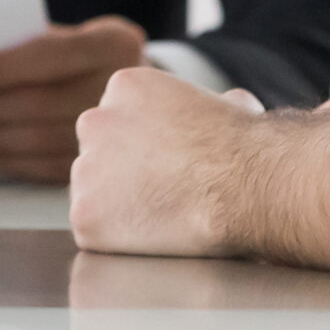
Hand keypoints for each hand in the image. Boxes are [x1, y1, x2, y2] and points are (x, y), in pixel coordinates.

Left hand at [0, 14, 145, 181]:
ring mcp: (117, 134)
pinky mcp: (104, 166)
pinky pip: (44, 167)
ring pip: (37, 141)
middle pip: (38, 104)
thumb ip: (30, 44)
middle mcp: (120, 90)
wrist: (143, 96)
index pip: (48, 56)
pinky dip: (6, 160)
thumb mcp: (73, 35)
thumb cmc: (90, 58)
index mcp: (114, 44)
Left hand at [70, 65, 265, 257]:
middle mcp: (94, 121)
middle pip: (97, 154)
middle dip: (121, 175)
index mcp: (123, 87)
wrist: (243, 186)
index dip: (144, 149)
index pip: (117, 120)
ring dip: (118, 208)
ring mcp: (85, 168)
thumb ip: (208, 104)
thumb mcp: (229, 103)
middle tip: (160, 194)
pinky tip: (153, 237)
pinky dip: (117, 242)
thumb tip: (229, 106)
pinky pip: (94, 233)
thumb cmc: (245, 148)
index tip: (168, 166)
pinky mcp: (84, 214)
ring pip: (93, 194)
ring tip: (163, 216)